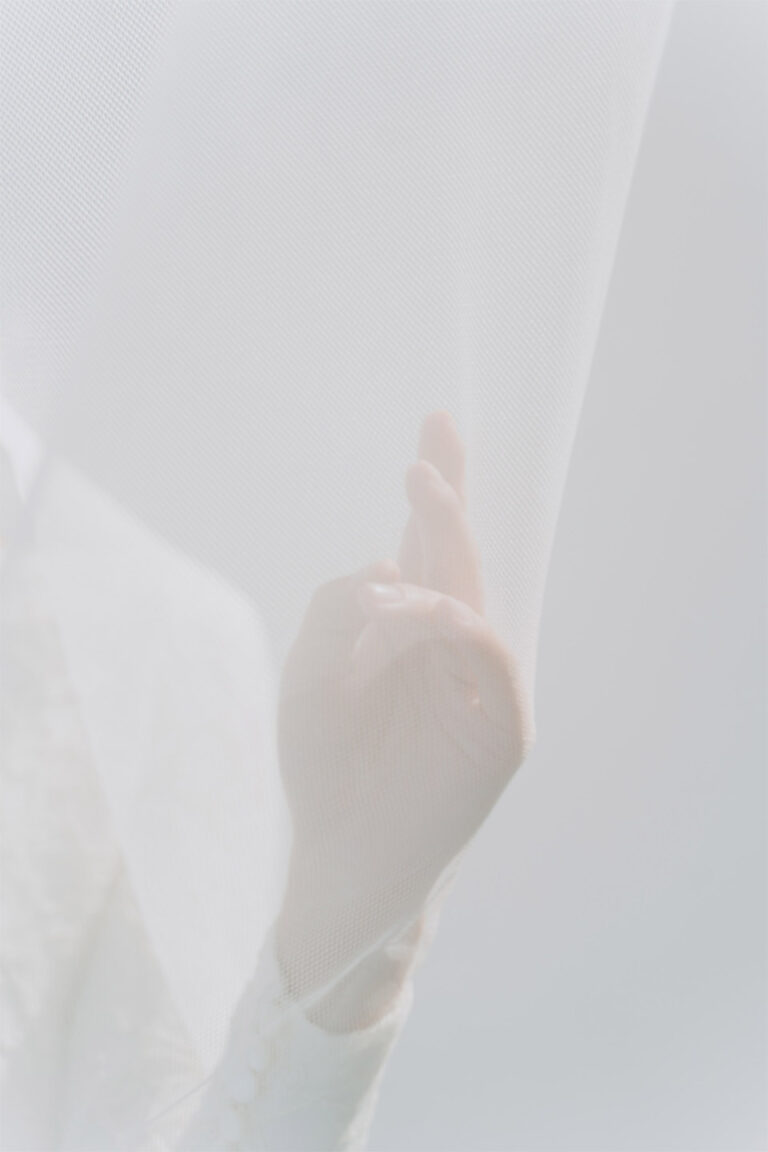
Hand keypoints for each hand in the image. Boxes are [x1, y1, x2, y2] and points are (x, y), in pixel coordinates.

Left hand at [276, 412, 533, 1021]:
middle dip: (446, 503)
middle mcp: (449, 653)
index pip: (428, 553)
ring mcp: (479, 690)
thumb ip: (338, 610)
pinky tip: (417, 612)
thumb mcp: (309, 674)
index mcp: (408, 636)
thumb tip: (391, 566)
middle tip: (428, 451)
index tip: (435, 426)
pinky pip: (493, 662)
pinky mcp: (500, 734)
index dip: (436, 494)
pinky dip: (457, 629)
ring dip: (449, 547)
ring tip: (417, 498)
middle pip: (460, 562)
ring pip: (475, 601)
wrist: (342, 861)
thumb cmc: (324, 768)